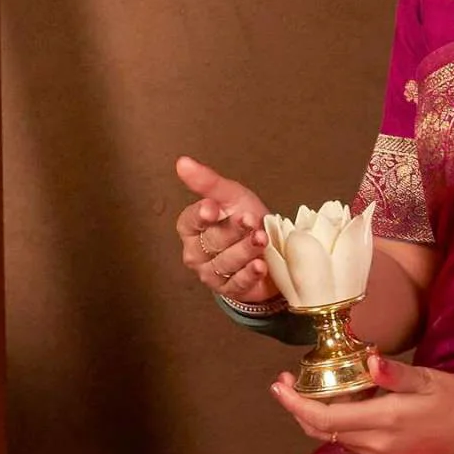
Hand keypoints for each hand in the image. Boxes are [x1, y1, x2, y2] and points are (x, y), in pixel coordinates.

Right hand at [175, 155, 281, 302]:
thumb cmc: (246, 220)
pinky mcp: (229, 290)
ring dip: (245, 249)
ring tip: (262, 239)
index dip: (202, 215)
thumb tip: (182, 162)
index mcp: (191, 227)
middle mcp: (197, 252)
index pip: (190, 221)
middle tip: (251, 220)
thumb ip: (208, 182)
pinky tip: (260, 265)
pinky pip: (237, 283)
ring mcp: (211, 274)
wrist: (271, 249)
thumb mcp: (231, 196)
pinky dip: (249, 273)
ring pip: (226, 262)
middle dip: (233, 230)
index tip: (213, 207)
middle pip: (212, 241)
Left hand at [270, 356, 453, 453]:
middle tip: (288, 381)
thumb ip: (395, 373)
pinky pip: (349, 440)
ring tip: (318, 384)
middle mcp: (376, 443)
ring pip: (333, 436)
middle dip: (298, 407)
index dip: (296, 405)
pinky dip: (339, 421)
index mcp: (385, 420)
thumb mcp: (428, 379)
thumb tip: (369, 359)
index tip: (279, 386)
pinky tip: (347, 401)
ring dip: (318, 414)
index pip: (326, 419)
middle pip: (321, 430)